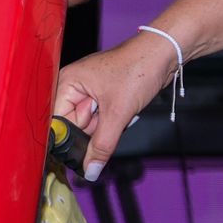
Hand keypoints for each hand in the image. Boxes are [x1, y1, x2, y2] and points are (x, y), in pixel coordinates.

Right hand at [53, 33, 179, 179]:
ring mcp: (89, 90)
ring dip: (106, 125)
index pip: (56, 121)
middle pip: (73, 124)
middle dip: (94, 129)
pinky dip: (114, 119)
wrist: (166, 52)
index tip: (80, 152)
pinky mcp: (104, 94)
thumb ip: (101, 145)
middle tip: (111, 118)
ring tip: (121, 110)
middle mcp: (74, 86)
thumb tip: (90, 171)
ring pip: (90, 123)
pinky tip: (125, 109)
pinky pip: (102, 118)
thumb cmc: (139, 69)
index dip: (68, 138)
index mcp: (67, 83)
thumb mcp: (118, 112)